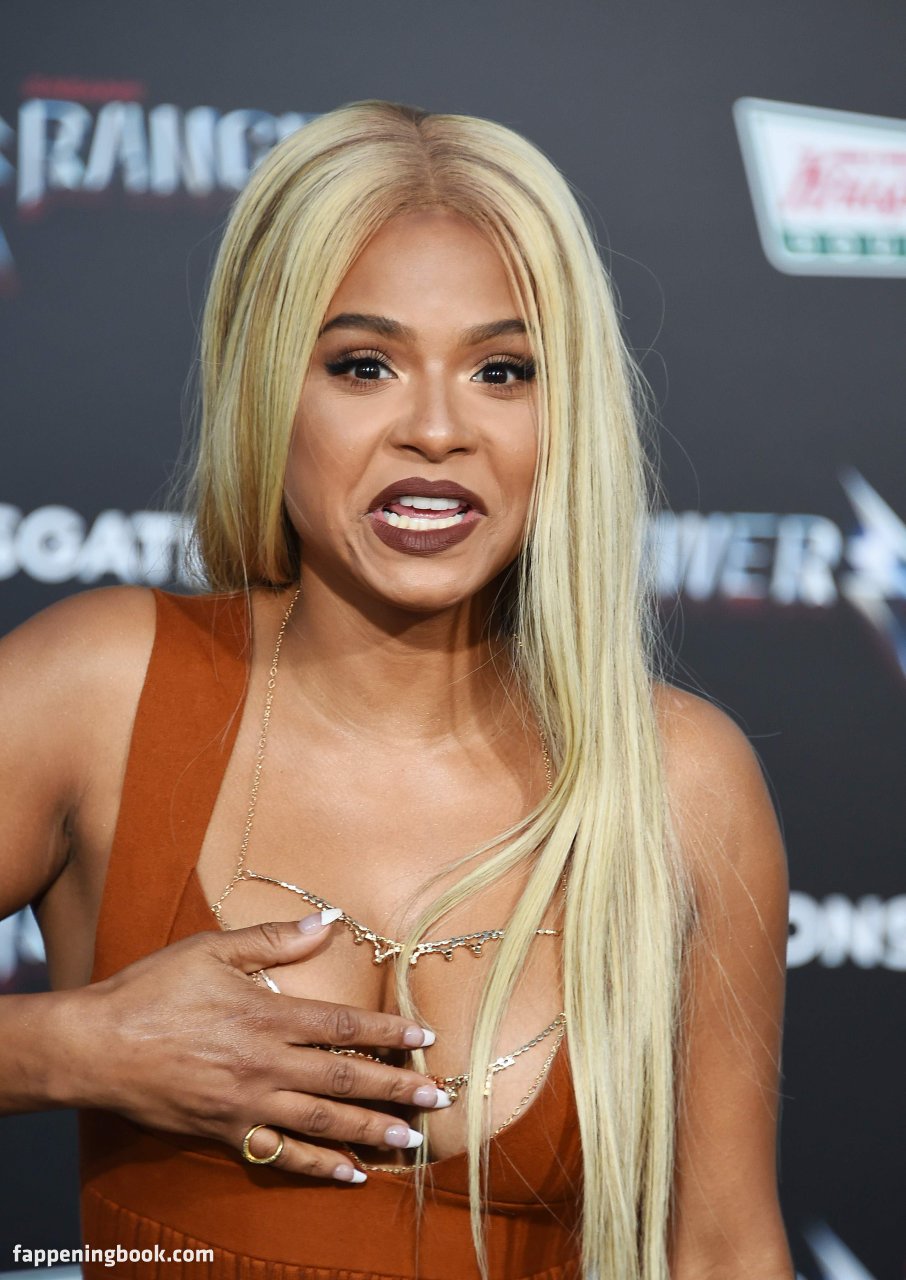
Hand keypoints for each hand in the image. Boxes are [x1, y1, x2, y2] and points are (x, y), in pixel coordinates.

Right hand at [69, 914, 445, 1182]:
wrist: (96, 1046)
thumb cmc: (152, 991)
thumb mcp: (212, 950)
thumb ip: (274, 940)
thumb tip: (326, 922)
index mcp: (268, 1016)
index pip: (345, 1027)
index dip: (390, 1033)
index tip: (426, 1039)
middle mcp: (266, 1064)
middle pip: (345, 1079)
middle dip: (396, 1089)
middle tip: (438, 1098)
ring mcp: (248, 1104)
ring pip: (323, 1122)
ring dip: (370, 1132)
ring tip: (410, 1141)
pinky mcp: (226, 1132)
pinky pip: (281, 1154)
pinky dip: (318, 1167)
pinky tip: (350, 1174)